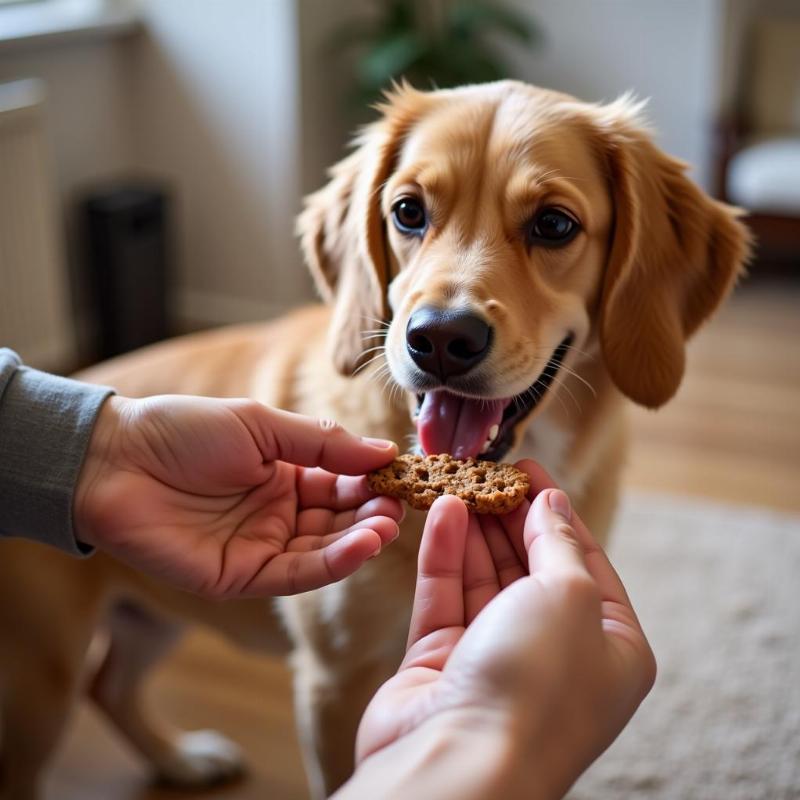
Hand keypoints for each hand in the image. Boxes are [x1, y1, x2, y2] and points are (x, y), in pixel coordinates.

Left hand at [75, 395, 402, 597]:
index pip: (342, 482)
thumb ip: (322, 443)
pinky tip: (362, 545)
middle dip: (372, 512)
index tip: (405, 475)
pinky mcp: (239, 577)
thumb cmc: (183, 430)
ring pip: (324, 549)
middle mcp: (277, 513)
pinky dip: (333, 563)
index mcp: (284, 474)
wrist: (114, 460)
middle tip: (402, 504)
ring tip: (389, 525)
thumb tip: (384, 450)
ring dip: (360, 539)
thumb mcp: (261, 425)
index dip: (373, 479)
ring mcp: (260, 546)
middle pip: (339, 519)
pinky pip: (296, 574)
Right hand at [354, 461, 654, 798]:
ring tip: (461, 481)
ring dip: (474, 529)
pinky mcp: (443, 663)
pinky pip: (447, 596)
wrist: (460, 765)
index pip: (585, 562)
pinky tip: (444, 512)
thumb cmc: (535, 684)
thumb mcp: (569, 596)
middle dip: (511, 516)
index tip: (528, 467)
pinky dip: (446, 553)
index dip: (558, 511)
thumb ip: (559, 544)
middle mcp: (555, 654)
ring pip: (485, 578)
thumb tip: (551, 503)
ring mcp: (496, 659)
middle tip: (489, 469)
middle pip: (532, 567)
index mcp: (609, 647)